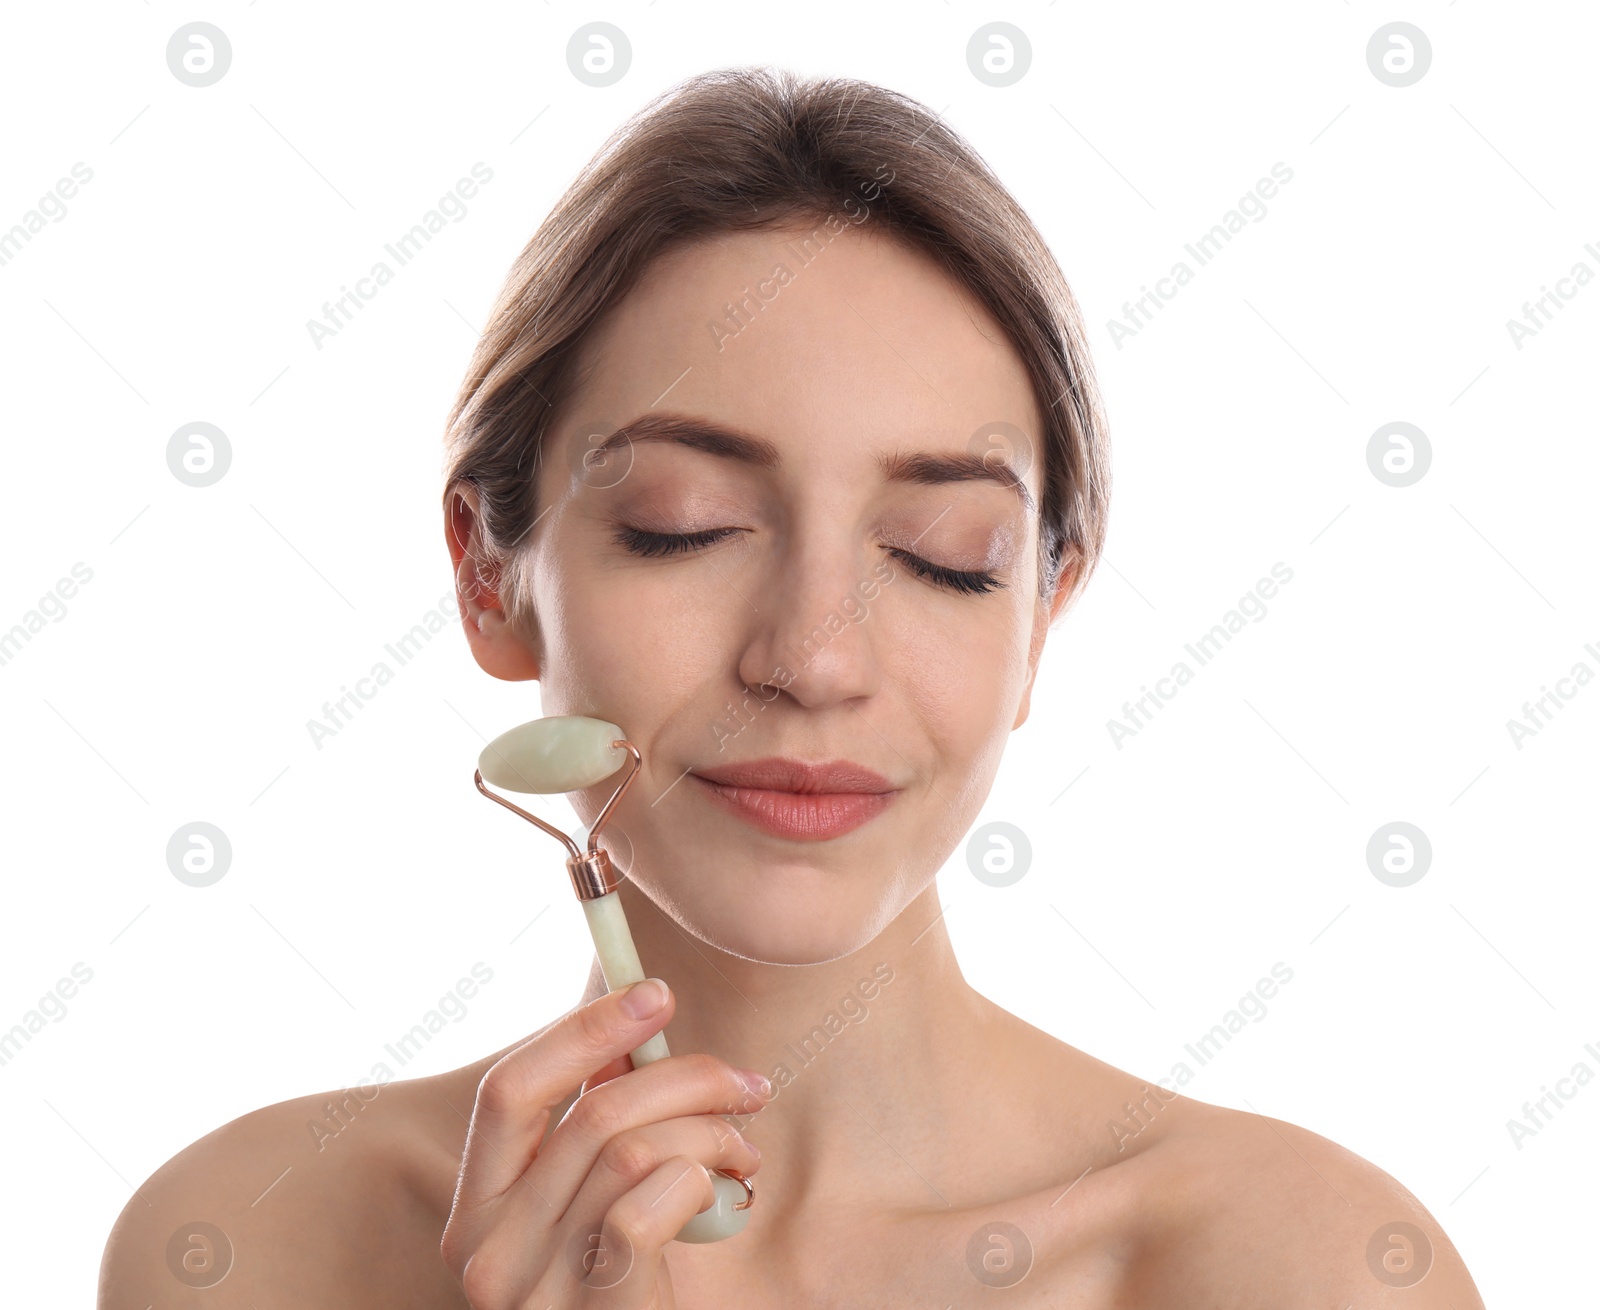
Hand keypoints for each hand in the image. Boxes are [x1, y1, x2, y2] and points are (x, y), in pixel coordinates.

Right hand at [441, 978, 770, 1307]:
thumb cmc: (617, 1298)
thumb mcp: (584, 1212)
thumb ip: (588, 1133)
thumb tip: (628, 1034)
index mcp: (475, 1213)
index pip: (507, 1090)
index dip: (582, 1030)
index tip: (654, 991)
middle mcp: (484, 1255)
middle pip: (590, 1111)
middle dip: (684, 1076)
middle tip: (745, 1082)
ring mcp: (534, 1295)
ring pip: (632, 1150)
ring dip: (710, 1131)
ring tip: (743, 1149)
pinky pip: (644, 1205)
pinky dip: (698, 1179)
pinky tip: (727, 1194)